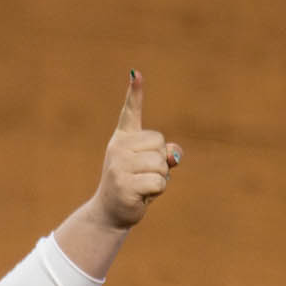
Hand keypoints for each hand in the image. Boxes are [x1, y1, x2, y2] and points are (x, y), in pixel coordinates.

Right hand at [93, 68, 181, 228]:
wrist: (111, 212)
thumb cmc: (133, 185)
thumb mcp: (150, 166)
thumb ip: (166, 155)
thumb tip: (174, 156)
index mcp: (123, 139)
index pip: (130, 112)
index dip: (134, 93)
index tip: (136, 74)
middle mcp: (118, 148)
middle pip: (160, 144)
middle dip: (161, 162)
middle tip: (143, 175)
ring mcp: (119, 166)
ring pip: (161, 164)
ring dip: (160, 178)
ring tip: (143, 185)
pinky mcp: (125, 184)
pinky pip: (159, 181)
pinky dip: (157, 191)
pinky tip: (142, 195)